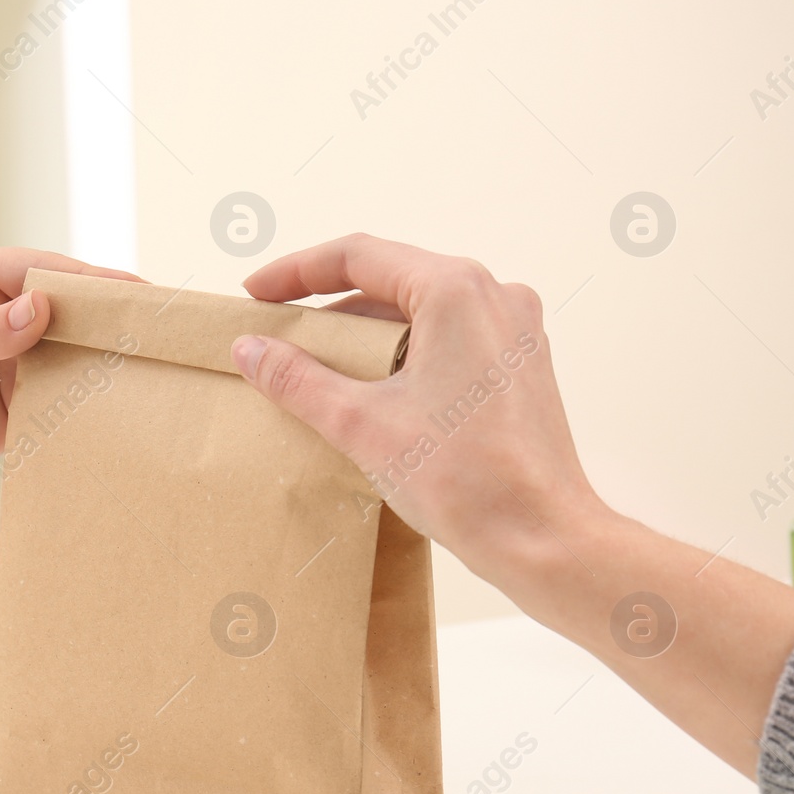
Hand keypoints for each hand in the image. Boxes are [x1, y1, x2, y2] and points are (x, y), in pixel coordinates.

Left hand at [0, 245, 140, 511]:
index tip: (133, 298)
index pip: (44, 272)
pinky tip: (119, 414)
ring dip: (107, 365)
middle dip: (110, 321)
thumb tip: (40, 307)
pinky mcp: (20, 408)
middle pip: (71, 311)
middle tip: (162, 336)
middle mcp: (2, 314)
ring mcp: (15, 362)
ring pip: (75, 355)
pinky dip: (89, 408)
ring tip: (155, 375)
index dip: (91, 283)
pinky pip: (64, 403)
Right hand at [229, 233, 602, 588]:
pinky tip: (368, 387)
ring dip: (363, 331)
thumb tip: (252, 349)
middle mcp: (493, 296)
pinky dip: (401, 351)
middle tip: (277, 328)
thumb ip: (297, 378)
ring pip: (419, 309)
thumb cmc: (465, 479)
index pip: (357, 257)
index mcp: (455, 291)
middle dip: (328, 303)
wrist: (541, 537)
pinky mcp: (517, 364)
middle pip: (390, 278)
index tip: (255, 294)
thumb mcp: (359, 423)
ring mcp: (513, 330)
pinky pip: (447, 337)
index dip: (295, 272)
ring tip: (314, 363)